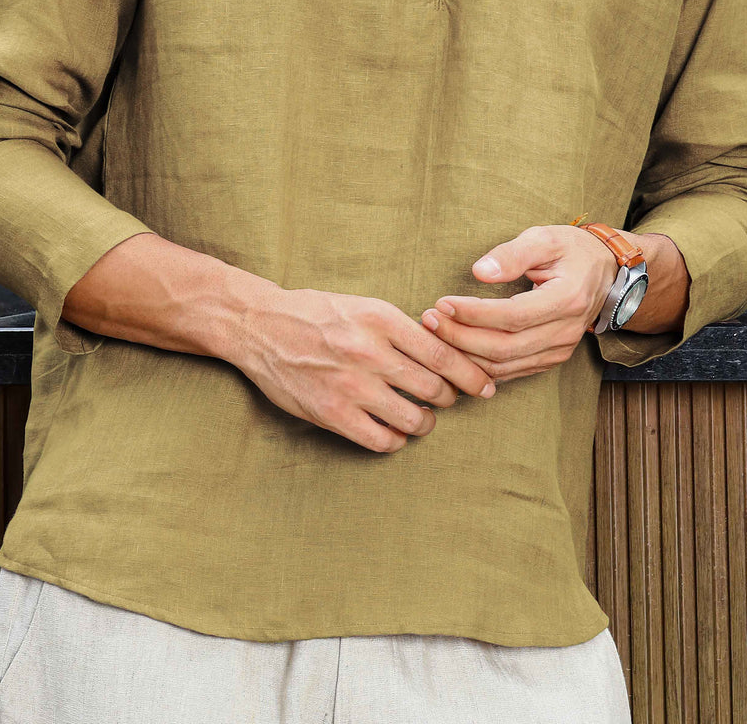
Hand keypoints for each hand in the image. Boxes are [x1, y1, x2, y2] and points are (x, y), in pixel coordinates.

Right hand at [231, 285, 497, 454]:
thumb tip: (447, 351)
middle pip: (435, 388)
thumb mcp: (363, 306)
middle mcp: (369, 351)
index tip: (485, 386)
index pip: (444, 354)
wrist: (260, 326)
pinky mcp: (332, 414)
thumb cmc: (317, 313)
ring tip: (419, 416)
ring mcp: (351, 385)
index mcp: (381, 318)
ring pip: (414, 418)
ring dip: (424, 422)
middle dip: (448, 398)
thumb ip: (402, 329)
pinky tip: (392, 429)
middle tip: (445, 399)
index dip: (472, 376)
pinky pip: (383, 440)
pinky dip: (396, 439)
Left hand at [419, 225, 617, 383]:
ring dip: (466, 356)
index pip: (513, 315)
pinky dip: (481, 367)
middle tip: (428, 320)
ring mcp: (559, 350)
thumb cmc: (571, 250)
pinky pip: (512, 372)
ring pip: (506, 366)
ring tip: (435, 336)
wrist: (606, 274)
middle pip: (505, 347)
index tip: (442, 304)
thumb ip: (512, 254)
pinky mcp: (550, 359)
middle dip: (461, 337)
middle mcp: (565, 332)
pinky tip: (456, 354)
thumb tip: (479, 272)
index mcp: (567, 299)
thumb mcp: (545, 238)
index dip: (474, 314)